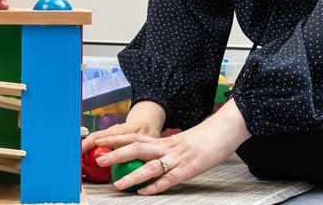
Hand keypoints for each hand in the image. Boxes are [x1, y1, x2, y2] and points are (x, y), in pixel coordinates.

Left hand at [89, 100, 250, 194]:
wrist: (223, 131)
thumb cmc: (203, 137)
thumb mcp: (179, 141)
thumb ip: (164, 148)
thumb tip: (149, 154)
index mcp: (163, 140)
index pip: (134, 137)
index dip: (115, 139)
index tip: (99, 141)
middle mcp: (167, 147)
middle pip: (137, 149)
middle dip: (116, 155)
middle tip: (100, 160)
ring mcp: (177, 158)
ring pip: (150, 166)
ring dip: (132, 176)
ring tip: (118, 184)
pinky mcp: (188, 169)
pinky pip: (169, 179)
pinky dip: (156, 186)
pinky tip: (145, 192)